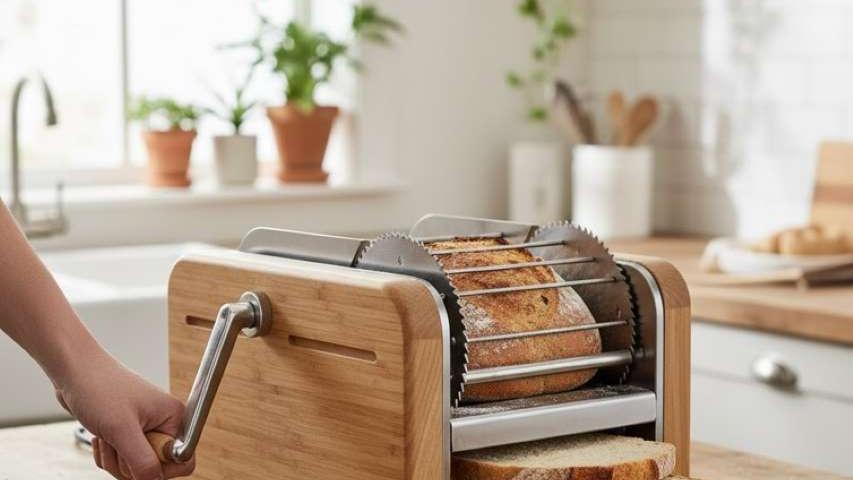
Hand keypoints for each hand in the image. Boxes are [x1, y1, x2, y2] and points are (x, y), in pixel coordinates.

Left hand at [55, 351, 194, 479]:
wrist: (75, 373)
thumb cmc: (99, 389)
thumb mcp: (122, 429)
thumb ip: (142, 460)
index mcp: (174, 418)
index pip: (184, 459)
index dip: (162, 467)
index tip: (139, 460)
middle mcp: (164, 424)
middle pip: (156, 467)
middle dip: (129, 463)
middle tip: (115, 443)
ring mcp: (145, 430)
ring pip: (136, 467)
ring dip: (115, 459)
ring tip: (106, 436)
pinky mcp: (128, 434)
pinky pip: (122, 462)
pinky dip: (107, 456)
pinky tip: (101, 437)